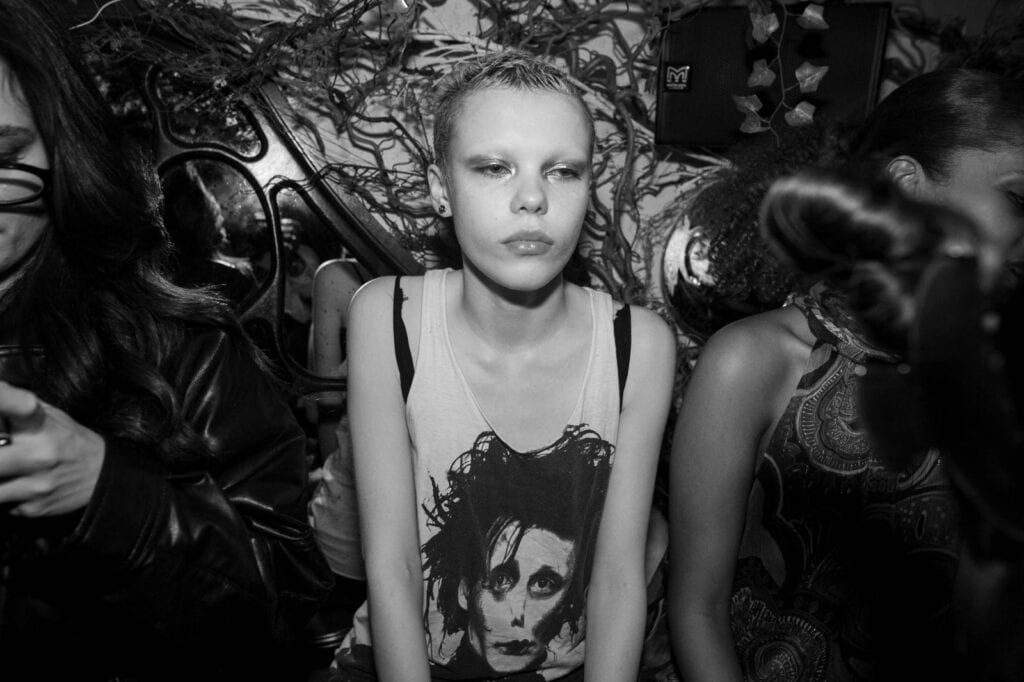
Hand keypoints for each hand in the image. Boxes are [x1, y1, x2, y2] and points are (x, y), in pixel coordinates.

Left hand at [0, 381, 104, 515]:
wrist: (103, 476)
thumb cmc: (70, 441)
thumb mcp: (51, 416)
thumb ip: (17, 403)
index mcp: (42, 425)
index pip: (19, 406)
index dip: (6, 399)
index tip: (2, 396)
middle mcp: (40, 454)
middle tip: (2, 452)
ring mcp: (37, 484)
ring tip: (7, 470)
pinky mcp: (33, 508)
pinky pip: (2, 505)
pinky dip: (5, 497)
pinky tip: (18, 488)